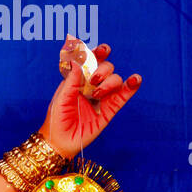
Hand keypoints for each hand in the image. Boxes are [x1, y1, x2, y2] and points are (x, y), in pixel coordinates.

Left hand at [39, 38, 140, 158]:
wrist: (61, 141)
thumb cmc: (56, 119)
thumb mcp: (60, 98)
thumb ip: (71, 81)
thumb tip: (77, 61)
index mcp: (78, 80)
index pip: (91, 62)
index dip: (98, 53)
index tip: (103, 50)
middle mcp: (92, 85)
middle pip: (106, 68)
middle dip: (103, 70)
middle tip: (94, 80)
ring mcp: (102, 97)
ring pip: (115, 80)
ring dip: (110, 82)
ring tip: (98, 93)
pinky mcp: (110, 109)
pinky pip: (124, 95)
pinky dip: (131, 87)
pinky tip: (135, 80)